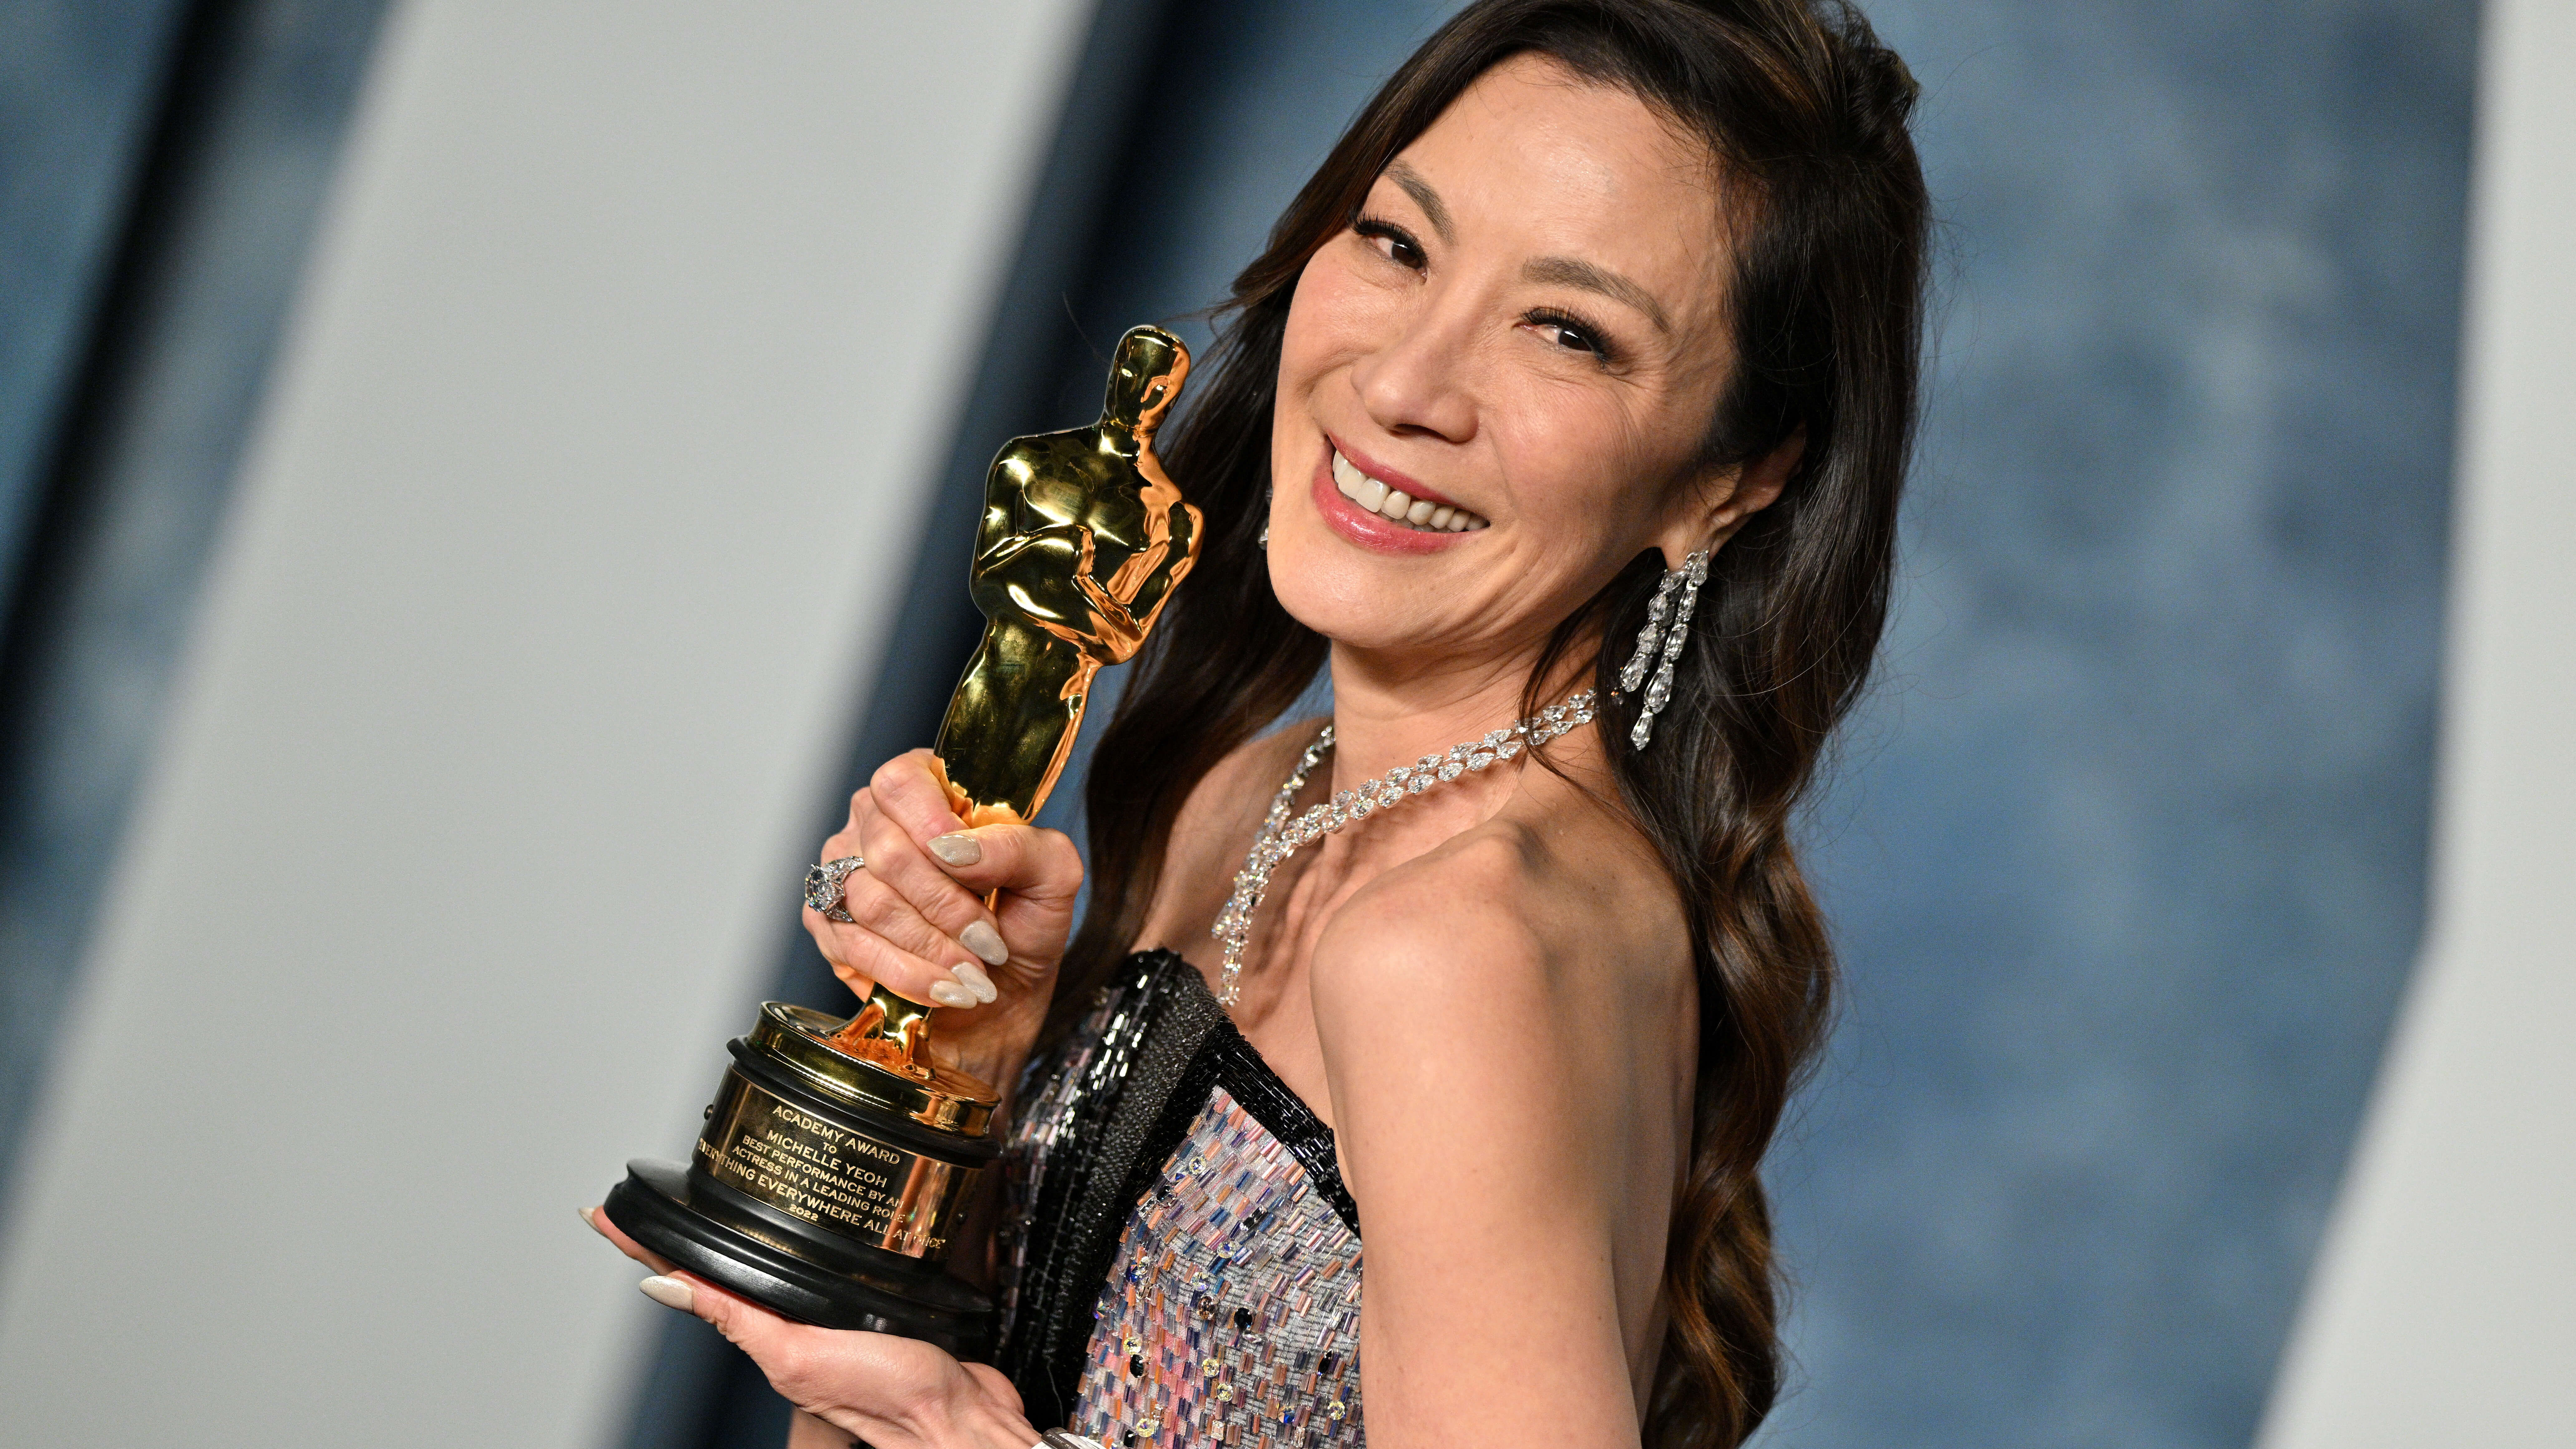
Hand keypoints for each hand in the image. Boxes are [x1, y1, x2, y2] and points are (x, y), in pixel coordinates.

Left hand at [584, 1206, 1038, 1448]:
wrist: (959, 1412)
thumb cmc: (890, 1394)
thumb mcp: (796, 1353)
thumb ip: (735, 1317)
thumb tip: (664, 1286)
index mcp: (764, 1332)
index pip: (685, 1277)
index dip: (642, 1246)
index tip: (604, 1214)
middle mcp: (786, 1322)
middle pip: (719, 1266)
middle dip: (680, 1232)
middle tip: (638, 1198)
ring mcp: (825, 1312)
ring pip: (768, 1262)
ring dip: (735, 1233)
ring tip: (697, 1199)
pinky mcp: (867, 1303)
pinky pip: (819, 1265)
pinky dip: (798, 1243)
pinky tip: (795, 1227)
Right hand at [806, 749, 1081, 1086]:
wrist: (1003, 991)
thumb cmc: (1025, 923)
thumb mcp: (1051, 875)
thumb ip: (1017, 846)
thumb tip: (954, 848)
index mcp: (928, 784)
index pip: (901, 782)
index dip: (931, 826)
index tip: (975, 875)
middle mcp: (875, 820)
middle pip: (887, 851)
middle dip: (947, 907)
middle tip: (989, 942)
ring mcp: (843, 871)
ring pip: (869, 902)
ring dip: (931, 946)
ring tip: (974, 972)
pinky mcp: (829, 924)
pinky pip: (854, 947)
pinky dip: (907, 974)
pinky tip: (945, 988)